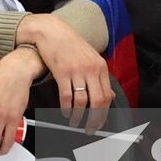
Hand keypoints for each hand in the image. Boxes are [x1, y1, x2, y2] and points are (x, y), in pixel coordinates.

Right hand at [17, 13, 113, 131]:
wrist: (52, 31)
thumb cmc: (70, 45)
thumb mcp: (90, 58)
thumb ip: (99, 76)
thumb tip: (108, 96)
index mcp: (100, 67)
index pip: (107, 97)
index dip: (103, 114)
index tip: (99, 124)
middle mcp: (91, 69)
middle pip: (97, 102)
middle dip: (93, 120)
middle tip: (89, 129)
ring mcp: (76, 70)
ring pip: (81, 102)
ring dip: (78, 117)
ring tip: (74, 123)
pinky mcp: (62, 72)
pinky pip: (66, 96)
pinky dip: (66, 108)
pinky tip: (65, 112)